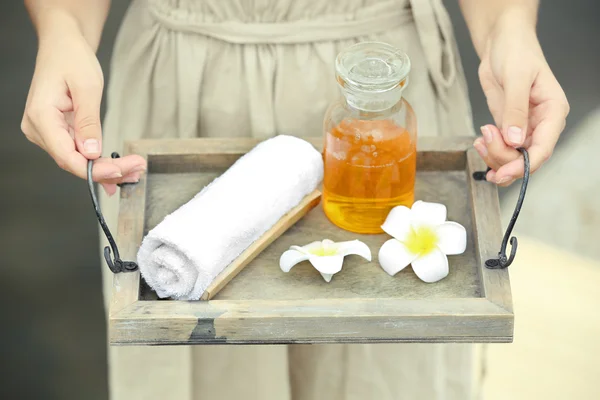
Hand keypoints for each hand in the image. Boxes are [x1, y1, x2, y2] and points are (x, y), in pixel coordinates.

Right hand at [21, 10, 145, 195]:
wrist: (63, 46)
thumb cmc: (72, 58)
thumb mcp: (87, 87)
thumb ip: (89, 121)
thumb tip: (92, 152)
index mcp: (41, 118)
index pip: (67, 157)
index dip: (96, 170)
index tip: (123, 171)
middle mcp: (38, 129)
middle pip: (73, 162)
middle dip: (106, 171)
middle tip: (137, 170)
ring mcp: (47, 132)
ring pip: (77, 161)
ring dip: (106, 169)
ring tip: (135, 170)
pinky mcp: (58, 132)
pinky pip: (79, 152)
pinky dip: (99, 161)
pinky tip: (119, 171)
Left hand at [472, 12, 568, 185]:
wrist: (502, 43)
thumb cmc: (516, 52)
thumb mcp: (516, 78)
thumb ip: (515, 110)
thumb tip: (514, 140)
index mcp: (553, 112)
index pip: (543, 149)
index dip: (523, 166)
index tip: (502, 174)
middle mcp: (541, 123)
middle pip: (525, 158)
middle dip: (502, 158)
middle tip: (483, 141)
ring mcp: (523, 127)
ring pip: (511, 157)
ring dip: (493, 155)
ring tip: (480, 138)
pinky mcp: (507, 126)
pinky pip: (500, 148)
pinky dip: (488, 150)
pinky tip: (480, 141)